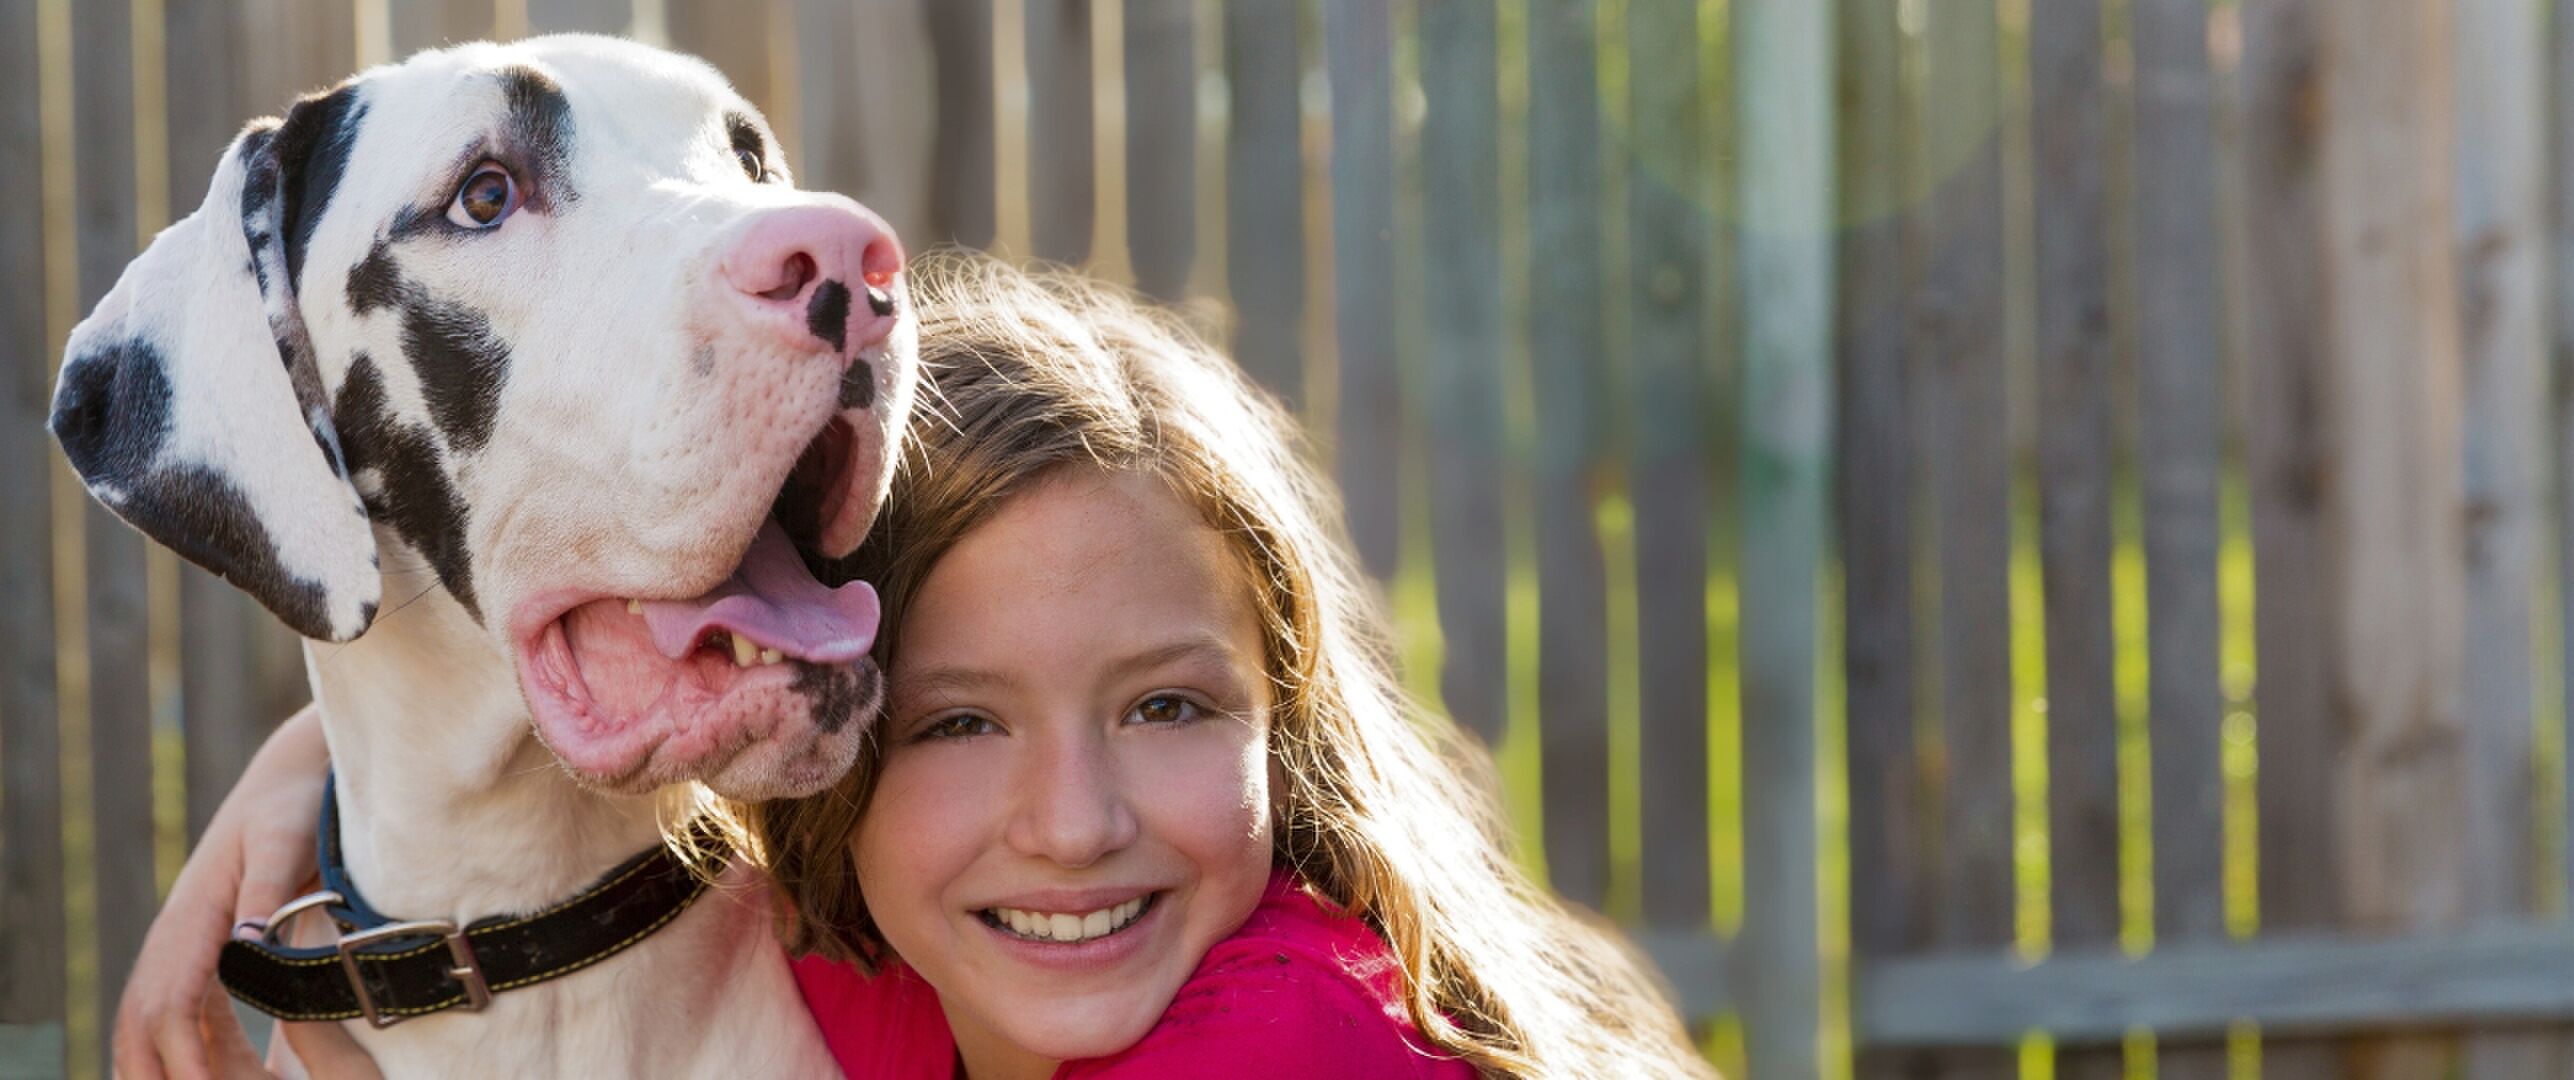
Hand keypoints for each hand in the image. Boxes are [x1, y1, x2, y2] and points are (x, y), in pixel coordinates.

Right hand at [110, 705, 379, 1078]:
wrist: (290, 776)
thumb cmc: (294, 804)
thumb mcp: (286, 839)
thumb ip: (270, 889)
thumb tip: (247, 940)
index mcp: (195, 914)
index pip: (173, 1001)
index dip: (183, 1053)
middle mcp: (179, 936)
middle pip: (145, 1022)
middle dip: (156, 1072)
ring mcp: (188, 945)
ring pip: (156, 1023)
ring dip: (168, 1066)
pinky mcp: (207, 950)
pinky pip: (187, 1014)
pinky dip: (191, 1052)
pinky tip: (219, 1076)